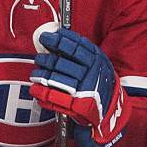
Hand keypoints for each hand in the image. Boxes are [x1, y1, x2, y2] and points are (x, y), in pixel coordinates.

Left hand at [30, 26, 128, 146]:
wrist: (111, 109)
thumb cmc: (100, 81)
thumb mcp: (99, 62)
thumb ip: (82, 51)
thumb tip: (57, 36)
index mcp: (96, 60)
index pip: (74, 47)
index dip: (57, 40)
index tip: (45, 37)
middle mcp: (90, 74)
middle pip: (62, 63)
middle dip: (46, 59)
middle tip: (39, 58)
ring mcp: (83, 90)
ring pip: (56, 79)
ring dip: (41, 75)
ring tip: (36, 73)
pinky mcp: (76, 106)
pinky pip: (54, 98)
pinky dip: (42, 93)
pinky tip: (35, 89)